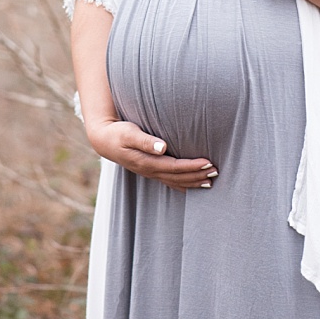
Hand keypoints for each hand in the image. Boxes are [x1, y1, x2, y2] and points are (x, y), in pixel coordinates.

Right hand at [85, 118, 217, 190]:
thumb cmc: (118, 133)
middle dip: (197, 175)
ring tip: (210, 181)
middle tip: (216, 172)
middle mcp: (150, 170)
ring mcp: (150, 172)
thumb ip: (145, 140)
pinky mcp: (149, 170)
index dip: (192, 166)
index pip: (175, 167)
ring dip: (193, 181)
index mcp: (147, 162)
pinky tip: (191, 185)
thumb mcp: (129, 133)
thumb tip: (162, 147)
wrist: (103, 140)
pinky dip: (182, 184)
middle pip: (178, 177)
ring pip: (175, 181)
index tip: (208, 163)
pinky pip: (169, 181)